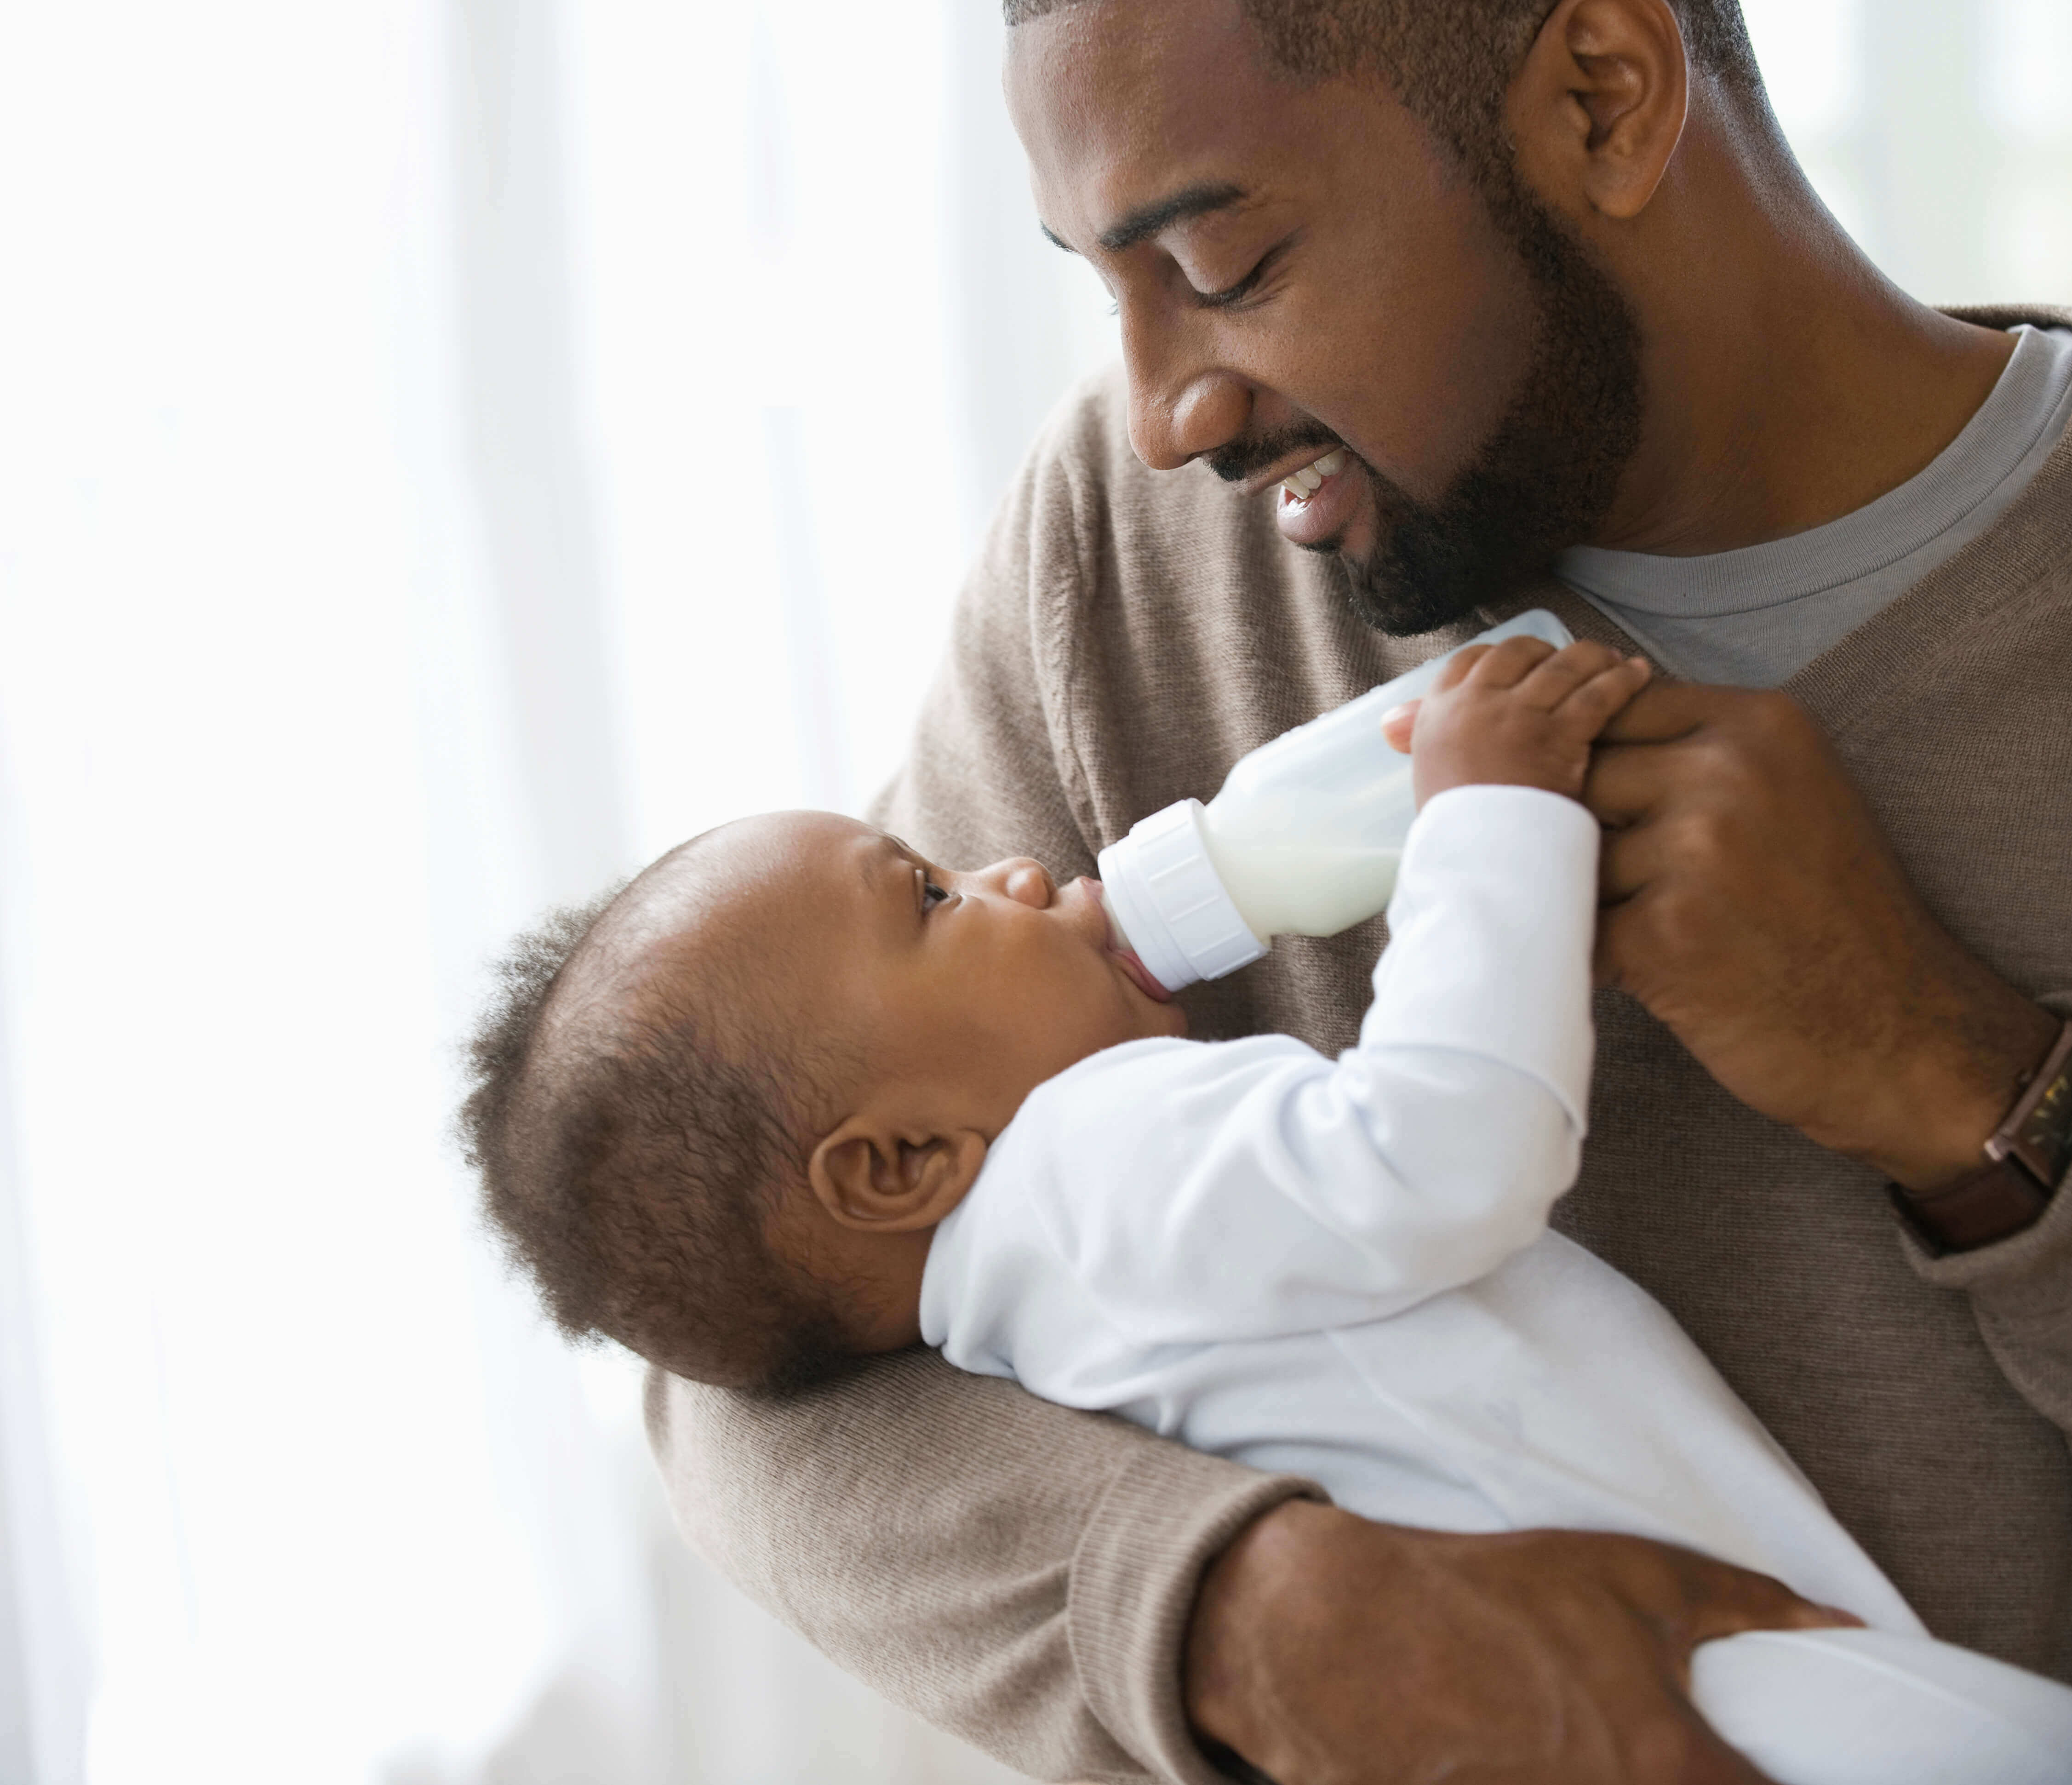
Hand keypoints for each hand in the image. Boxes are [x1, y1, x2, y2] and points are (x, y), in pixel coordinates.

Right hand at [1184, 1501, 1852, 1783]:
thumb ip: (1751, 1606)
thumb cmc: (1498, 1601)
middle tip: (1659, 1745)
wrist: (1349, 1642)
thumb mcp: (1634, 1577)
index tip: (1786, 1767)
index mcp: (1675, 1769)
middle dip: (1698, 1776)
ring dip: (1613, 1773)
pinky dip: (1550, 1777)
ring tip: (1583, 1738)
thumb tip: (1846, 1625)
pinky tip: (1531, 1748)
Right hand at [1381, 638, 1651, 805]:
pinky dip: (1623, 680)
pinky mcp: (1559, 735)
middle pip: (1517, 652)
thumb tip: (1389, 721)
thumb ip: (1420, 740)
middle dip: (1548, 652)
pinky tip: (1639, 675)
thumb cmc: (1454, 832)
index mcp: (1438, 714)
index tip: (1523, 664)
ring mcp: (1517, 715)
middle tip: (1573, 663)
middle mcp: (1476, 704)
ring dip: (1593, 658)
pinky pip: (1597, 694)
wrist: (1478, 864)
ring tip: (1615, 662)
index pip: (1469, 660)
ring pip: (1563, 665)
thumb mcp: (1426, 776)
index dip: (1501, 656)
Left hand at [1586, 683, 2057, 1189]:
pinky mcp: (1664, 932)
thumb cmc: (1831, 914)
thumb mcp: (1790, 792)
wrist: (1898, 1032)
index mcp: (1760, 724)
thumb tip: (1575, 736)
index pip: (1616, 709)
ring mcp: (1696, 850)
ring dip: (1593, 897)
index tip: (1608, 806)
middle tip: (1632, 882)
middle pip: (1583, 774)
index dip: (1593, 759)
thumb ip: (1695, 752)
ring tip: (1658, 930)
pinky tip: (1651, 971)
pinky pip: (1578, 925)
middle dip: (1584, 829)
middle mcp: (1728, 772)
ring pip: (1571, 852)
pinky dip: (1598, 954)